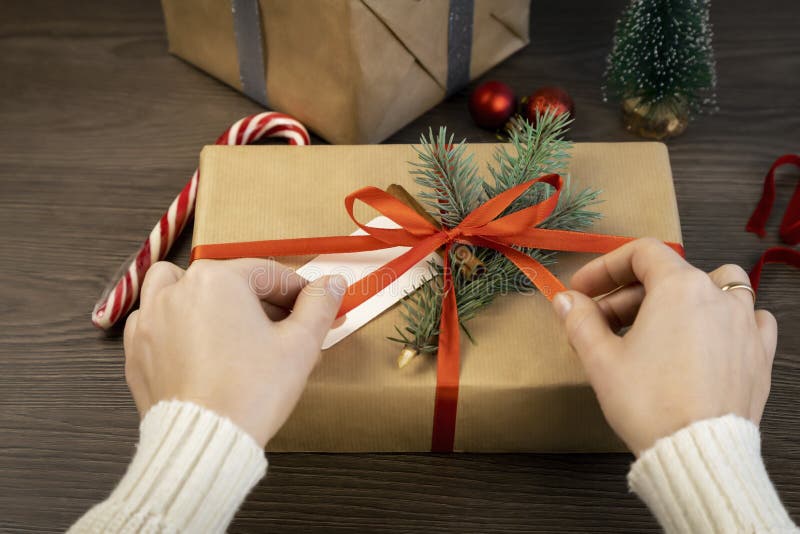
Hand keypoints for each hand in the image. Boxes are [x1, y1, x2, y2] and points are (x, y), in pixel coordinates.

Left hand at [123, 259, 345, 447]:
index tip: (315, 308)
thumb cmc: (251, 392)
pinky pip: (153, 321)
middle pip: (228, 281)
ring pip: (177, 287)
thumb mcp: (300, 345)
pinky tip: (196, 346)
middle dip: (260, 301)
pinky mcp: (136, 350)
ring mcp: (150, 320)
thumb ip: (319, 305)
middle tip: (284, 329)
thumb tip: (332, 283)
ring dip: (203, 295)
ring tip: (227, 321)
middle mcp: (177, 290)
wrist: (205, 441)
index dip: (299, 293)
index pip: (269, 274)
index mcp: (218, 279)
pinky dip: (174, 323)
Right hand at [551, 238, 776, 455]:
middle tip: (599, 323)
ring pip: (715, 287)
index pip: (640, 253)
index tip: (583, 289)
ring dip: (681, 297)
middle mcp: (717, 297)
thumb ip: (580, 320)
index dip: (605, 267)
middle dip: (627, 294)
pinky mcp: (759, 354)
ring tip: (657, 324)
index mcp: (679, 288)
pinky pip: (750, 318)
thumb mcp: (601, 359)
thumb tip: (566, 300)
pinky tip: (707, 337)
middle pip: (668, 275)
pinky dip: (726, 318)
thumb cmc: (651, 404)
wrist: (696, 453)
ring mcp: (744, 324)